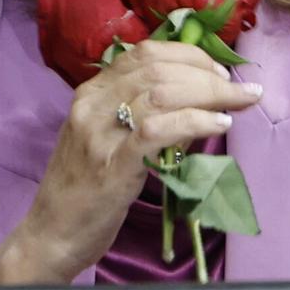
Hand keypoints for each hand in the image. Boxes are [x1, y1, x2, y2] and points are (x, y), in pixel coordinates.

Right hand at [0, 39, 261, 283]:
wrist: (50, 236)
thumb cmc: (84, 189)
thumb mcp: (109, 140)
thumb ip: (144, 116)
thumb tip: (198, 100)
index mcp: (90, 93)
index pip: (144, 54)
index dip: (189, 55)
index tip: (219, 71)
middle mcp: (91, 105)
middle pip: (158, 70)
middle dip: (207, 74)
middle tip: (239, 90)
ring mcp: (99, 135)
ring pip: (160, 93)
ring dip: (210, 94)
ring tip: (238, 103)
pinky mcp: (112, 167)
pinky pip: (157, 131)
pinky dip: (194, 121)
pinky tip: (219, 124)